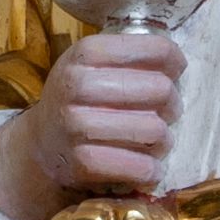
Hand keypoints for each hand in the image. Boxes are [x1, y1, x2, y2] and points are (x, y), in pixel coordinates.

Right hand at [0, 31, 185, 219]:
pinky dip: (151, 170)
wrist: (41, 142)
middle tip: (166, 113)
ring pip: (154, 130)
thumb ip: (130, 56)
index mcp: (85, 53)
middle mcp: (78, 85)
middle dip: (172, 104)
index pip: (154, 49)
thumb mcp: (92, 64)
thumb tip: (177, 62)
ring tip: (157, 142)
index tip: (174, 73)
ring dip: (164, 140)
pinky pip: (138, 166)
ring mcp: (76, 125)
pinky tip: (149, 168)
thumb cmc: (78, 99)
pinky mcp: (82, 161)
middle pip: (160, 89)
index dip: (174, 61)